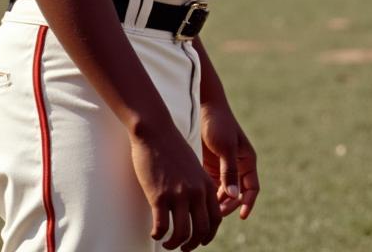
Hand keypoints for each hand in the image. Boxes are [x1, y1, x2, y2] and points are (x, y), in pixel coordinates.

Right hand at [129, 123, 221, 250]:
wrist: (156, 132)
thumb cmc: (173, 148)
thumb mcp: (193, 166)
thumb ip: (198, 185)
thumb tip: (198, 206)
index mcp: (207, 183)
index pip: (216, 218)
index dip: (209, 234)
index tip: (199, 240)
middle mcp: (196, 191)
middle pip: (202, 230)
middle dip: (193, 244)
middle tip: (183, 248)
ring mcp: (179, 194)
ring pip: (182, 233)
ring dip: (175, 244)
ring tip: (167, 243)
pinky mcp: (160, 196)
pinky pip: (162, 227)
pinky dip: (158, 235)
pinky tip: (155, 233)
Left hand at [200, 103, 259, 220]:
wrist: (204, 108)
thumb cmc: (219, 124)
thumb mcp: (226, 147)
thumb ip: (229, 171)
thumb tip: (234, 196)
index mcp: (247, 161)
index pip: (252, 188)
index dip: (248, 203)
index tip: (241, 216)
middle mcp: (238, 167)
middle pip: (237, 195)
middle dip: (229, 206)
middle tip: (216, 214)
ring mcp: (224, 168)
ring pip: (224, 194)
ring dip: (218, 203)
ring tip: (206, 209)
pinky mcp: (211, 167)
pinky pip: (212, 188)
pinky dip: (208, 196)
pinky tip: (200, 200)